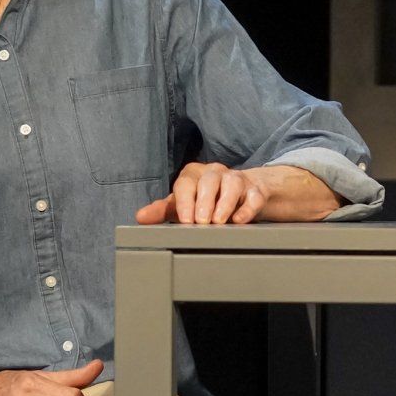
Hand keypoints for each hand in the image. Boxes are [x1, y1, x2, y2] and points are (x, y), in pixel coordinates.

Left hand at [134, 162, 342, 224]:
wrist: (240, 195)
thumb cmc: (204, 201)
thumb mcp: (182, 205)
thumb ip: (163, 210)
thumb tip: (140, 217)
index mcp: (193, 174)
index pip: (186, 183)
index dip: (185, 201)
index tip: (185, 220)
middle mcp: (214, 172)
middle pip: (209, 180)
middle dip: (205, 201)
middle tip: (201, 222)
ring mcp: (236, 179)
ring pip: (232, 183)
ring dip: (225, 203)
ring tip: (219, 221)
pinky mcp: (255, 190)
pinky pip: (254, 195)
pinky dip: (247, 208)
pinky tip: (240, 220)